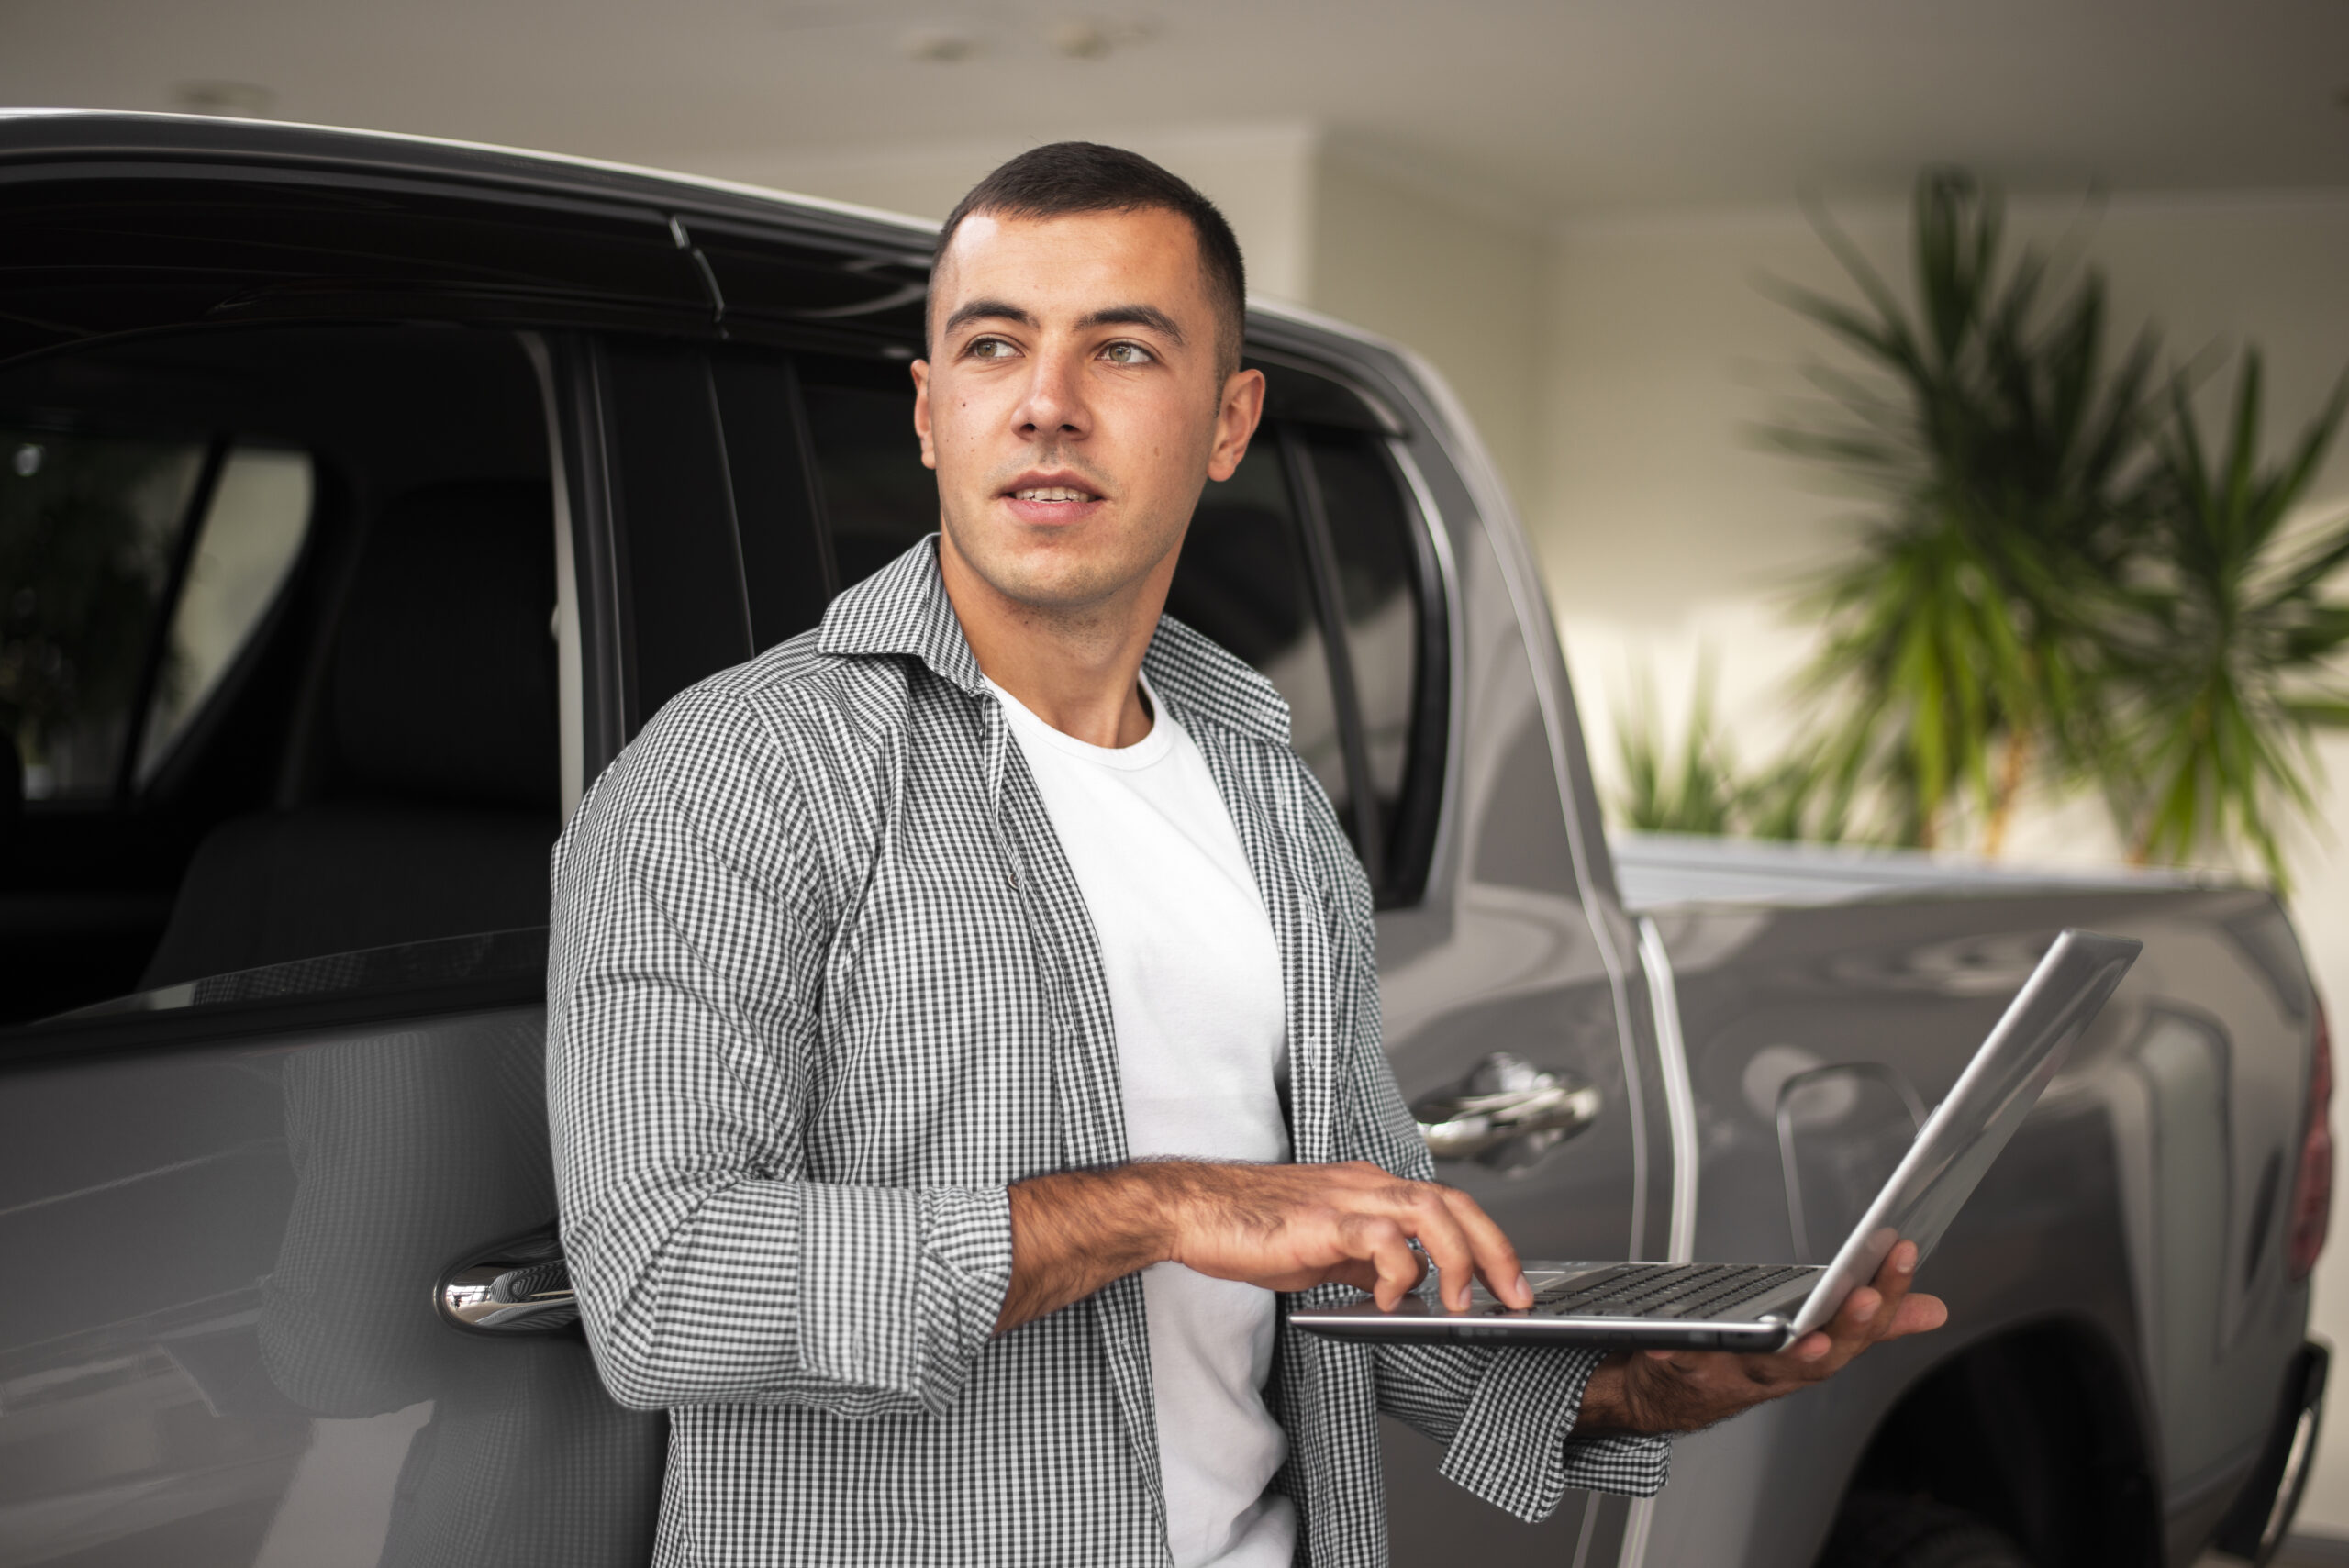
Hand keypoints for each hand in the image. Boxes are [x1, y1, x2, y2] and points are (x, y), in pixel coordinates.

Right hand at [1159, 1160, 1530, 1311]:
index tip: (1509, 1283)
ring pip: (1430, 1211)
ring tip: (1463, 1303)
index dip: (1487, 1241)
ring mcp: (1346, 1198)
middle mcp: (1366, 1185)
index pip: (1447, 1205)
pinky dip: (1401, 1269)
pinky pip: (1381, 1238)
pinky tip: (1393, 1298)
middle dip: (1495, 1250)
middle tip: (1515, 1297)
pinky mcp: (1323, 1220)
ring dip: (1460, 1258)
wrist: (1191, 1210)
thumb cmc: (1246, 1228)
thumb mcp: (1322, 1249)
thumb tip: (1404, 1287)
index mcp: (1369, 1189)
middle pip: (1454, 1202)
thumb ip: (1365, 1262)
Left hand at [1571, 1242, 1947, 1436]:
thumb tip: (1934, 1310)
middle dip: (1848, 1328)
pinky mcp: (1688, 1370)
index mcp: (1819, 1353)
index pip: (1863, 1327)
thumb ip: (1877, 1323)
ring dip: (1783, 1352)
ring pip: (1766, 1365)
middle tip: (1866, 1297)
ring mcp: (1737, 1373)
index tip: (1902, 1251)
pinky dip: (1675, 1352)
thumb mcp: (1824, 1337)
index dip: (1888, 1296)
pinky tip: (1665, 1339)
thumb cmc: (1759, 1357)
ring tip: (1797, 1333)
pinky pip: (1683, 1363)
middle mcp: (1784, 1370)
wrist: (1683, 1390)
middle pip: (1825, 1356)